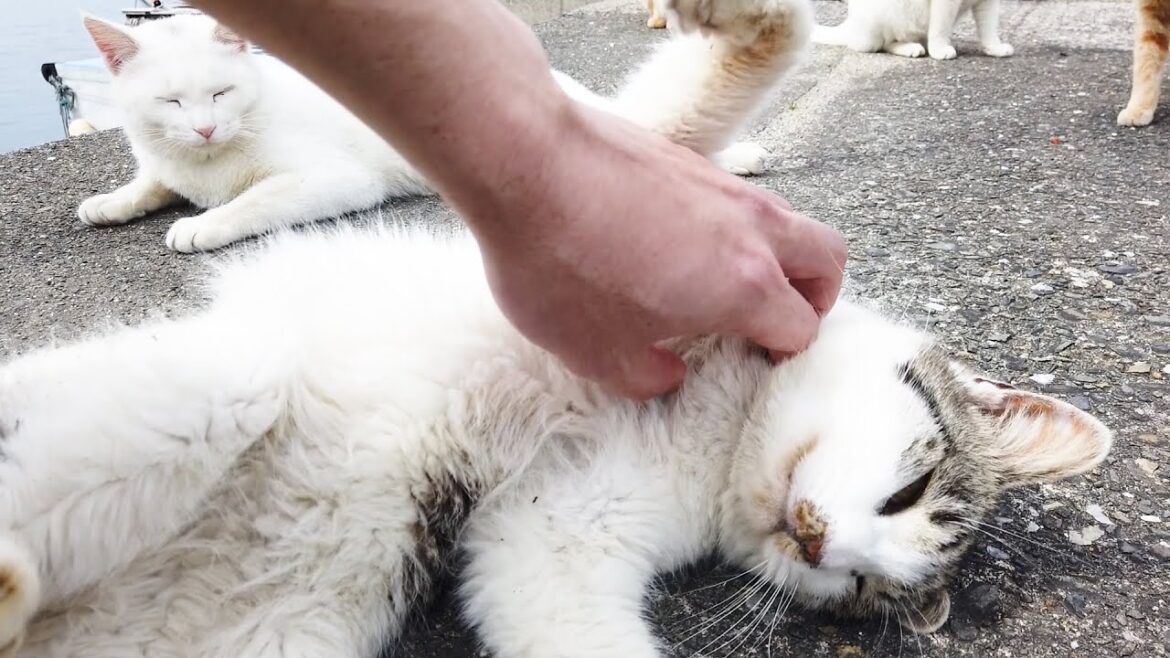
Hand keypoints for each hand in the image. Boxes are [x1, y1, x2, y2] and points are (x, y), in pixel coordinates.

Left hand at [472, 103, 846, 399]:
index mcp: (744, 286)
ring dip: (775, 255)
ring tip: (721, 282)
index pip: (803, 325)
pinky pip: (737, 197)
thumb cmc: (559, 261)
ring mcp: (724, 185)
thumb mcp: (595, 353)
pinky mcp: (690, 157)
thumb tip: (668, 372)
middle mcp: (751, 228)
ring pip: (785, 220)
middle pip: (827, 258)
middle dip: (814, 294)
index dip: (785, 351)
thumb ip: (647, 377)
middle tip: (775, 317)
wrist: (524, 159)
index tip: (755, 359)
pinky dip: (731, 226)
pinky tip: (676, 243)